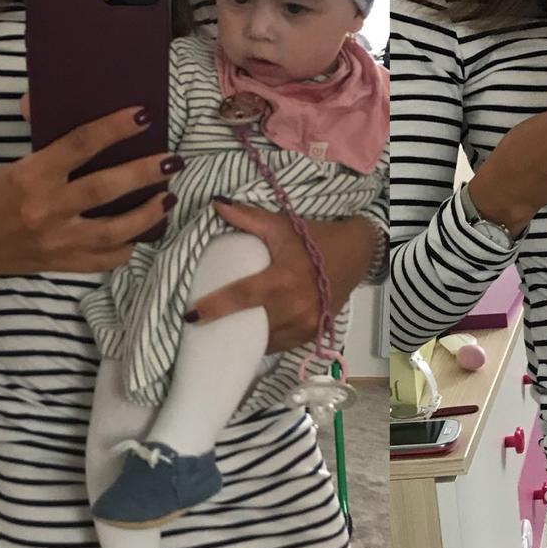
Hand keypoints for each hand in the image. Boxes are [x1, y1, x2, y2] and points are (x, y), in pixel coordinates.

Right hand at [0, 103, 179, 294]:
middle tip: (174, 161)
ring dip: (149, 214)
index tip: (143, 117)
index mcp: (30, 176)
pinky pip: (108, 258)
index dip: (114, 129)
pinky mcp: (65, 265)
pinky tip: (144, 233)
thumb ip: (43, 145)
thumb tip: (47, 104)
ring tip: (170, 197)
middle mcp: (46, 209)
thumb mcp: (9, 167)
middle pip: (106, 188)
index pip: (80, 145)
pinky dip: (129, 246)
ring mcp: (58, 241)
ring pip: (115, 229)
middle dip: (145, 172)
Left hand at [187, 202, 377, 351]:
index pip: (242, 296)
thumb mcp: (283, 225)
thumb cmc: (316, 238)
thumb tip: (215, 203)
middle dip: (226, 328)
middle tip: (202, 325)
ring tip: (226, 331)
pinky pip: (281, 344)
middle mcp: (295, 307)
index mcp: (284, 279)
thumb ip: (248, 217)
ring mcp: (306, 325)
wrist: (357, 254)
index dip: (214, 307)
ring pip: (265, 340)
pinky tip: (254, 333)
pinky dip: (266, 339)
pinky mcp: (312, 334)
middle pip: (251, 326)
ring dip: (246, 337)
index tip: (190, 315)